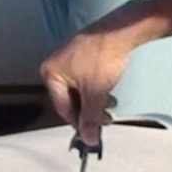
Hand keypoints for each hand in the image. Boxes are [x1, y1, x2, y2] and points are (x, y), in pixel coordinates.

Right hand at [40, 25, 132, 145]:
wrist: (119, 32)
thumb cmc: (102, 57)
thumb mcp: (95, 94)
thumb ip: (90, 119)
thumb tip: (89, 139)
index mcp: (51, 74)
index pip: (63, 108)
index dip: (79, 123)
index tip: (91, 133)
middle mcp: (55, 65)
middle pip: (71, 99)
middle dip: (90, 110)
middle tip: (104, 120)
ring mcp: (67, 58)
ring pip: (80, 89)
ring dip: (96, 100)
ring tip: (111, 105)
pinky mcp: (81, 54)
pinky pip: (84, 78)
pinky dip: (96, 88)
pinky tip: (109, 92)